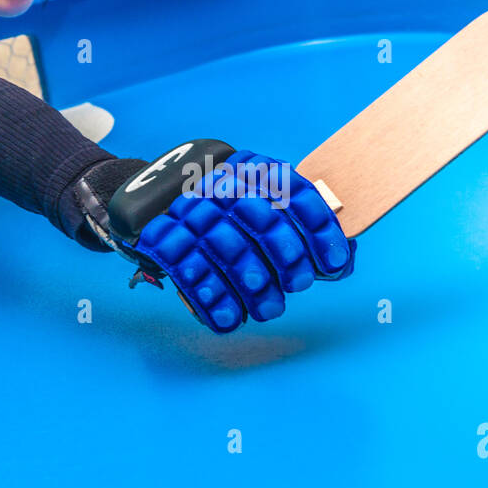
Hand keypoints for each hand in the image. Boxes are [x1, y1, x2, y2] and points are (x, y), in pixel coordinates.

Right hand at [77, 140, 355, 333]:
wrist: (143, 201)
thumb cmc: (215, 212)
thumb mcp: (250, 200)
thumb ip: (290, 223)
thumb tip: (344, 258)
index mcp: (248, 170)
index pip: (293, 193)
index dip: (319, 230)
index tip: (333, 264)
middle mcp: (219, 184)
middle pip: (264, 224)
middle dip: (288, 261)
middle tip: (297, 286)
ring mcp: (187, 211)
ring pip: (232, 253)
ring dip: (256, 289)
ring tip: (268, 309)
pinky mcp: (159, 238)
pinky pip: (192, 274)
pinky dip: (214, 300)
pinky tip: (229, 318)